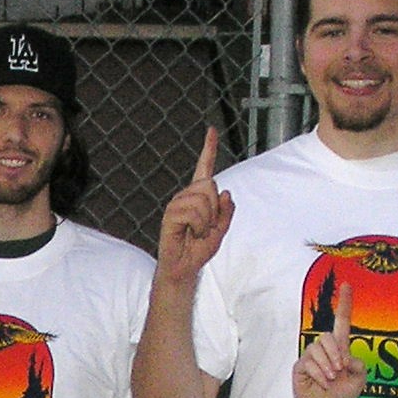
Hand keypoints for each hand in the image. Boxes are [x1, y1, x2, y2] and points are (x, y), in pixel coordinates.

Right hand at [155, 126, 234, 288]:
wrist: (184, 267)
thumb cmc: (199, 249)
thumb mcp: (221, 230)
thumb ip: (227, 212)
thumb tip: (226, 193)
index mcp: (198, 196)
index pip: (204, 168)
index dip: (208, 149)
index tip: (211, 130)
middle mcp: (185, 196)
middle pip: (210, 185)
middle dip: (215, 209)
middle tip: (206, 227)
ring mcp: (176, 204)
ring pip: (203, 200)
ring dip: (207, 221)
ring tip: (198, 232)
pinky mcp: (170, 215)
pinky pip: (194, 213)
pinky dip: (199, 226)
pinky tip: (190, 234)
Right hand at [291, 280, 366, 397]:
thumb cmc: (343, 394)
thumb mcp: (360, 379)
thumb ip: (359, 365)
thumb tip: (346, 357)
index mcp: (340, 347)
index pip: (341, 321)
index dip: (344, 303)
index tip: (347, 285)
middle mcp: (324, 349)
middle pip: (327, 336)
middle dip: (335, 354)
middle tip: (339, 370)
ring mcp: (311, 357)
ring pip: (317, 349)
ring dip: (327, 366)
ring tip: (330, 379)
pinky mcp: (301, 366)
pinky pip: (309, 363)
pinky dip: (318, 375)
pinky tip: (322, 383)